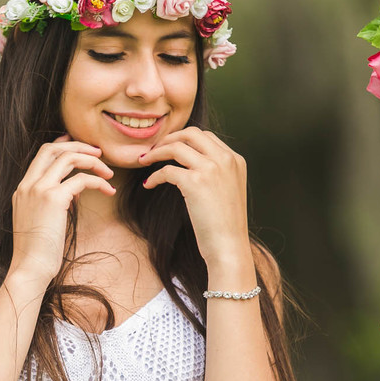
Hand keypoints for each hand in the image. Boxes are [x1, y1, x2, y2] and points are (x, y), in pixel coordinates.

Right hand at [10, 134, 115, 283]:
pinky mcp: (54, 199)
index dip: (61, 145)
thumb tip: (72, 194)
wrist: (30, 268)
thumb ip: (52, 203)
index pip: (41, 155)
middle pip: (53, 148)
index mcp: (22, 189)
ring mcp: (39, 189)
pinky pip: (82, 179)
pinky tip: (109, 191)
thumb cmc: (37, 252)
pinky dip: (98, 182)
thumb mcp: (41, 221)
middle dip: (78, 145)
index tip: (78, 145)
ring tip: (108, 172)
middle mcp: (28, 185)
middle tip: (98, 152)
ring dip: (92, 160)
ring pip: (68, 158)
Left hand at [138, 127, 249, 267]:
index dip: (183, 139)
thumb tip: (191, 165)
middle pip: (191, 133)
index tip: (169, 147)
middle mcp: (225, 160)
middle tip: (153, 149)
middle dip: (169, 138)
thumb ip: (217, 172)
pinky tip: (148, 185)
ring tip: (143, 161)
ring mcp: (211, 169)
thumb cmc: (226, 225)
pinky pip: (166, 170)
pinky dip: (154, 176)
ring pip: (175, 147)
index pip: (206, 136)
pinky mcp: (195, 182)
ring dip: (156, 152)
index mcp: (235, 159)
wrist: (229, 246)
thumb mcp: (230, 190)